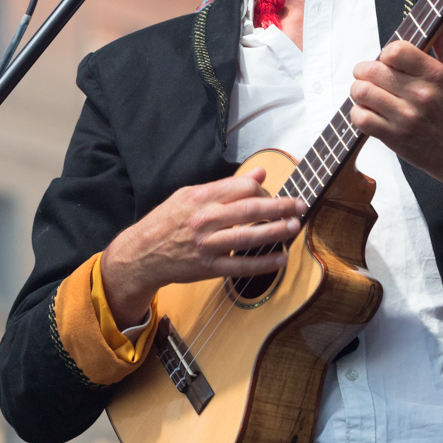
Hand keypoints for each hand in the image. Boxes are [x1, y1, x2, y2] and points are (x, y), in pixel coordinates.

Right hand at [101, 169, 303, 328]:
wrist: (142, 254)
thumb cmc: (167, 221)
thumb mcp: (190, 194)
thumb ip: (226, 185)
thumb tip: (260, 174)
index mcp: (201, 198)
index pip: (241, 188)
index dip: (263, 190)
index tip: (274, 195)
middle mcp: (205, 220)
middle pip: (250, 211)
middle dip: (280, 207)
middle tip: (300, 205)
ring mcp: (207, 245)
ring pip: (248, 238)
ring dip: (276, 232)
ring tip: (295, 226)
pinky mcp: (209, 268)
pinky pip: (241, 266)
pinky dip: (264, 263)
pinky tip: (281, 258)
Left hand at [349, 28, 442, 210]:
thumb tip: (442, 17)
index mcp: (436, 74)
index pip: (395, 50)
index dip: (386, 53)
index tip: (389, 61)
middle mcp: (421, 94)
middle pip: (372, 70)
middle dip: (365, 71)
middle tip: (370, 76)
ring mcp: (406, 117)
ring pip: (362, 92)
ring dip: (359, 91)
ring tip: (367, 93)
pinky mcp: (394, 138)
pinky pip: (361, 118)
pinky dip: (358, 113)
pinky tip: (369, 112)